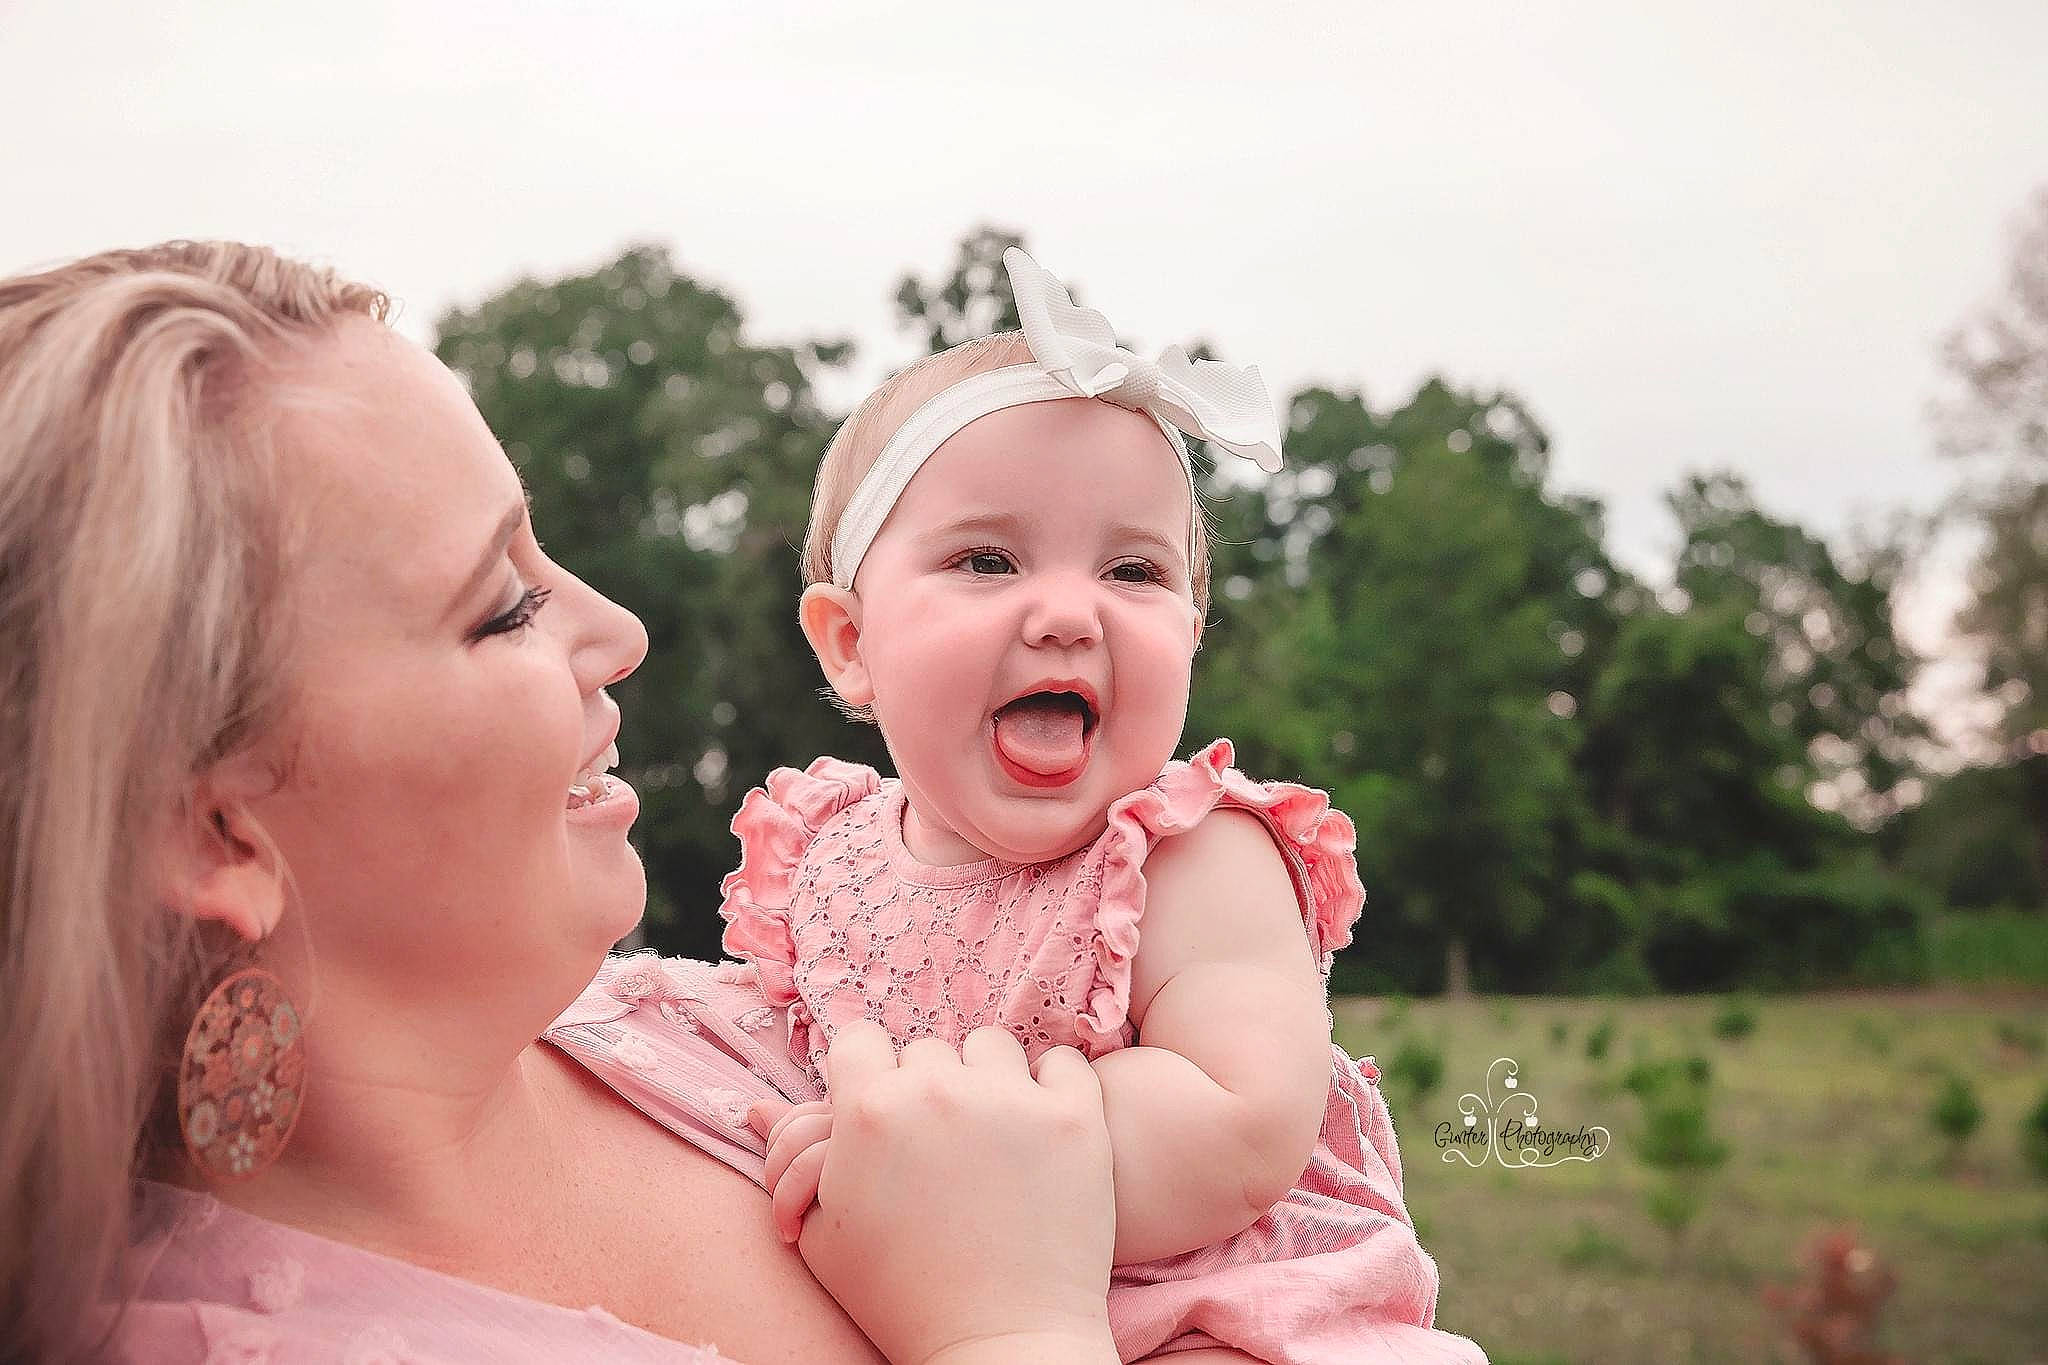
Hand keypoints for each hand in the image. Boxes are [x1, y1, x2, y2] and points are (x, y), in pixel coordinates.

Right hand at [768, 1022, 1117, 1364]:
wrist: (999, 1346)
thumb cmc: (900, 1300)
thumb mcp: (820, 1235)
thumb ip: (793, 1162)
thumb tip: (761, 1106)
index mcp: (867, 1112)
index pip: (858, 1040)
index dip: (866, 1074)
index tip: (882, 1107)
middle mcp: (937, 1091)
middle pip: (924, 1051)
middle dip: (925, 1089)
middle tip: (937, 1147)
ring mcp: (1012, 1099)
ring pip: (990, 1047)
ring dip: (987, 1080)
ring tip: (991, 1135)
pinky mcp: (1075, 1117)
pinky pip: (1061, 1062)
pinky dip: (1052, 1086)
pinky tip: (1039, 1128)